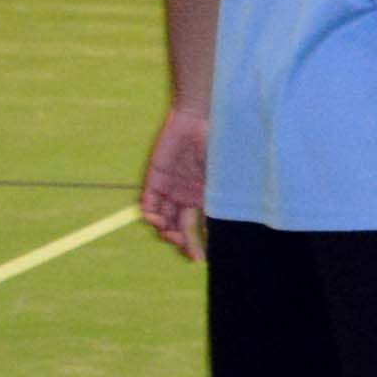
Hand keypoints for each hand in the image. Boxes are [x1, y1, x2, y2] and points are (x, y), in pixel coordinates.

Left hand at [135, 104, 210, 256]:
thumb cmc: (218, 144)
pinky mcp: (155, 179)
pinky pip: (149, 203)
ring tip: (170, 235)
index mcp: (205, 197)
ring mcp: (170, 188)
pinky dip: (151, 215)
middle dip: (181, 241)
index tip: (199, 258)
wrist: (197, 117)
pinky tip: (157, 221)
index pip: (199, 226)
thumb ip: (222, 201)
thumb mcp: (224, 176)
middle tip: (185, 249)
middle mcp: (187, 195)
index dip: (198, 244)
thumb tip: (226, 229)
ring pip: (163, 219)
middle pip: (180, 226)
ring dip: (165, 231)